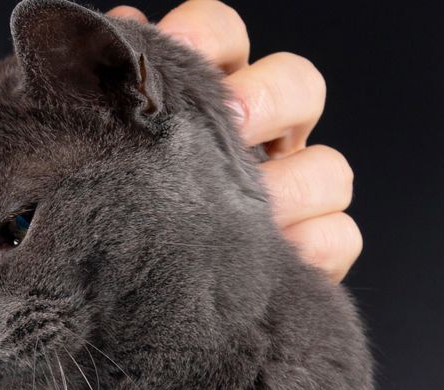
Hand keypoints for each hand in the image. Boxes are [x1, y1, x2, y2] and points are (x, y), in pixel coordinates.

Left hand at [110, 1, 359, 281]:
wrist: (125, 300)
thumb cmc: (112, 211)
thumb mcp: (103, 151)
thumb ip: (110, 98)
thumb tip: (116, 35)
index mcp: (206, 96)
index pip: (223, 35)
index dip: (208, 36)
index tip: (177, 57)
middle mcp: (259, 135)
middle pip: (297, 84)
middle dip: (268, 99)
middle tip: (231, 128)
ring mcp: (292, 192)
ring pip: (329, 166)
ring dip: (291, 185)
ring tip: (237, 215)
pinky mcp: (310, 251)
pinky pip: (340, 234)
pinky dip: (313, 243)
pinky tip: (266, 256)